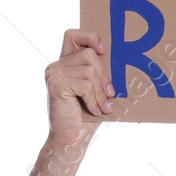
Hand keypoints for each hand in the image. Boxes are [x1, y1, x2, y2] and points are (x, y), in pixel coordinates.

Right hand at [45, 28, 113, 150]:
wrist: (72, 139)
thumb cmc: (86, 117)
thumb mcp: (97, 92)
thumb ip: (100, 75)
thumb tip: (122, 63)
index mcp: (65, 64)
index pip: (73, 36)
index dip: (89, 37)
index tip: (103, 51)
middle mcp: (56, 66)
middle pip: (88, 55)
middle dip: (103, 78)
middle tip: (107, 97)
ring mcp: (53, 74)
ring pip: (89, 70)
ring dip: (99, 92)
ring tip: (100, 107)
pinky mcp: (55, 84)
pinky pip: (85, 84)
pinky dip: (93, 100)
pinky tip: (93, 110)